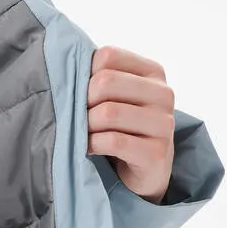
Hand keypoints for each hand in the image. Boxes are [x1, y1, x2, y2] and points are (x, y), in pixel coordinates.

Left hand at [87, 45, 174, 203]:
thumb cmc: (122, 128)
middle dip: (82, 102)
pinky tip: (89, 149)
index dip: (84, 74)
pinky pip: (112, 141)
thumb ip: (98, 78)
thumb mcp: (115, 97)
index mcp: (153, 72)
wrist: (145, 171)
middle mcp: (163, 94)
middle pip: (104, 82)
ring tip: (82, 134)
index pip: (107, 56)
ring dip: (84, 126)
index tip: (81, 94)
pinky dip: (92, 145)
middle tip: (77, 118)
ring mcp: (163, 123)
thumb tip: (63, 66)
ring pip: (107, 113)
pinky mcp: (156, 152)